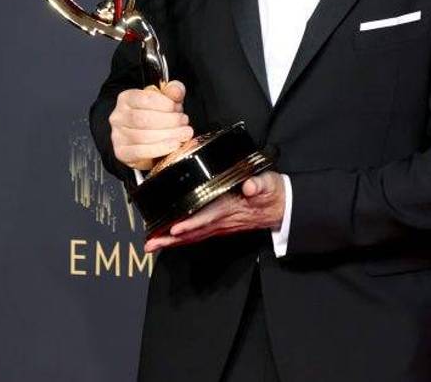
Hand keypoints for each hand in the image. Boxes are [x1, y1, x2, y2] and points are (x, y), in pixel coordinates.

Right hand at [109, 80, 192, 171]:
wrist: (150, 143)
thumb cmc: (156, 119)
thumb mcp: (166, 102)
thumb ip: (173, 92)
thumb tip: (176, 89)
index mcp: (127, 98)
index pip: (144, 98)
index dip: (164, 104)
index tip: (177, 108)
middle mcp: (119, 116)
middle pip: (143, 118)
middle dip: (169, 121)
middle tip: (184, 122)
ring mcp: (118, 135)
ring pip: (142, 136)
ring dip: (168, 135)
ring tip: (183, 134)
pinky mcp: (122, 153)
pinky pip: (140, 152)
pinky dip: (160, 148)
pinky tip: (174, 145)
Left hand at [144, 171, 285, 252]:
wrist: (281, 208)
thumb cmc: (272, 192)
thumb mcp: (270, 184)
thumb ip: (260, 184)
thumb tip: (250, 185)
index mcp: (232, 208)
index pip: (209, 216)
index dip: (192, 223)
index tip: (175, 229)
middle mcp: (223, 221)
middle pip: (194, 232)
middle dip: (171, 239)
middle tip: (150, 244)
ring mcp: (220, 226)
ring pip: (192, 236)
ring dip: (171, 242)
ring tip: (151, 245)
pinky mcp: (219, 226)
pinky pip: (196, 235)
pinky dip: (180, 239)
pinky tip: (166, 240)